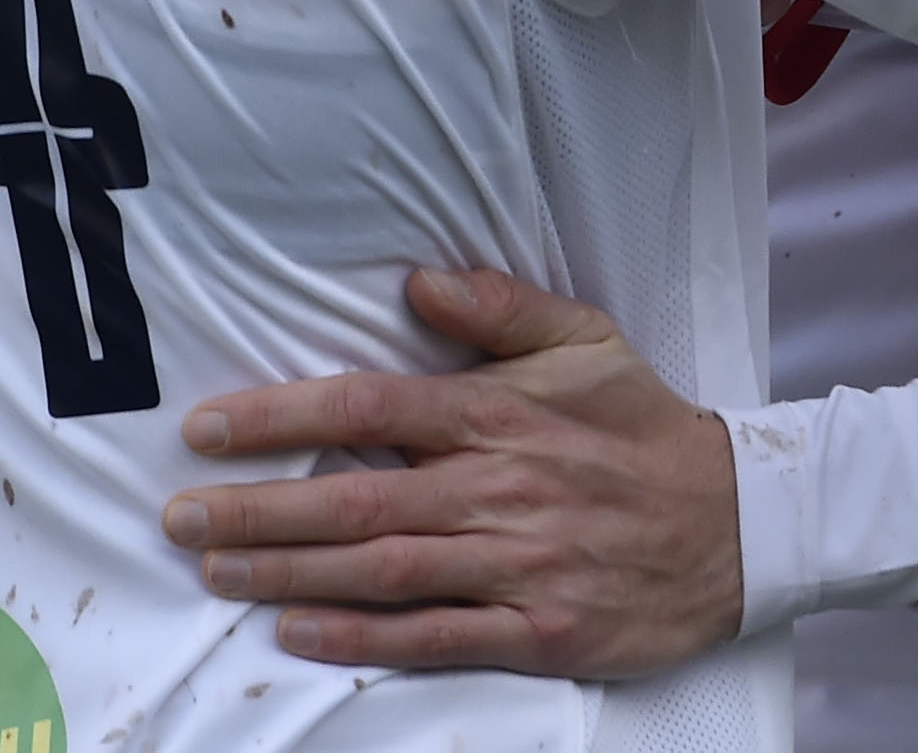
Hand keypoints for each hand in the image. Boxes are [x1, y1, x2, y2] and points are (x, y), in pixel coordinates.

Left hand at [159, 266, 740, 679]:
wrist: (739, 524)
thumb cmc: (646, 430)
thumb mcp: (587, 341)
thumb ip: (500, 308)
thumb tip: (417, 279)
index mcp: (502, 411)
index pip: (369, 403)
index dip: (281, 416)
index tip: (208, 427)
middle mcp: (499, 485)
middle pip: (355, 495)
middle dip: (256, 506)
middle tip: (178, 515)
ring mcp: (517, 561)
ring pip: (380, 566)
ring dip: (288, 570)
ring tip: (215, 568)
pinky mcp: (537, 630)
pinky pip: (432, 635)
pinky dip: (360, 637)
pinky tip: (298, 630)